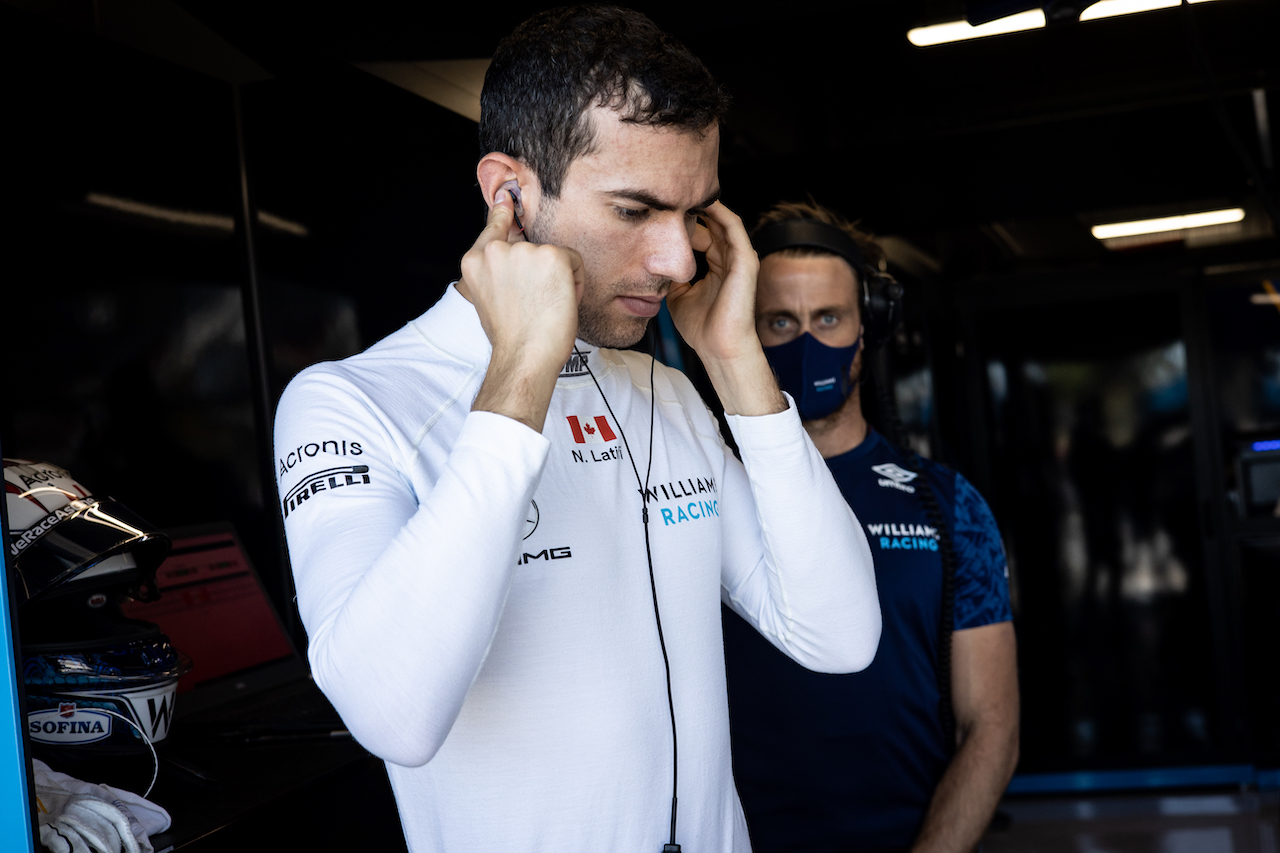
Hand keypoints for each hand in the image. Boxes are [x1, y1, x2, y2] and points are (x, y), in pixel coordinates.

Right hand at [460, 192, 584, 431]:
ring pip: (555, 257)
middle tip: (536, 303)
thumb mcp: (492, 300)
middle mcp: (496, 252)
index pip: (494, 225)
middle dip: (541, 272)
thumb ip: (498, 274)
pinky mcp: (551, 256)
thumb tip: (518, 262)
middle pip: (533, 247)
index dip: (503, 211)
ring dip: (559, 280)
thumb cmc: (513, 339)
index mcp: (475, 262)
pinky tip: (561, 302)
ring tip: (546, 307)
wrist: (525, 356)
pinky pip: (575, 263)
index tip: (507, 196)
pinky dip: (576, 284)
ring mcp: (524, 251)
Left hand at [666, 201, 784, 415]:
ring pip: (724, 221)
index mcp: (717, 267)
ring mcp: (740, 258)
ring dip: (707, 206)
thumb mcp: (678, 296)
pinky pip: (734, 227)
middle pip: (713, 225)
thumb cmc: (702, 328)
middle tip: (671, 197)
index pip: (703, 235)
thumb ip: (672, 277)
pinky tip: (704, 203)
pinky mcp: (745, 260)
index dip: (684, 223)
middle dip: (694, 210)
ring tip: (686, 193)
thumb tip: (658, 264)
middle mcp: (731, 259)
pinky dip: (720, 213)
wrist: (719, 347)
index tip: (663, 213)